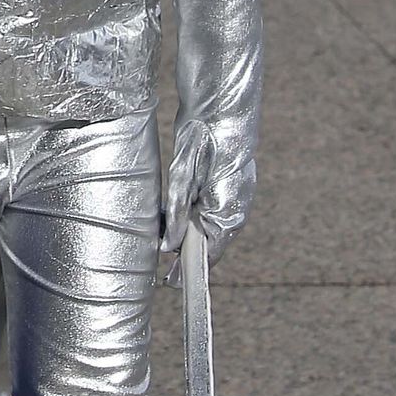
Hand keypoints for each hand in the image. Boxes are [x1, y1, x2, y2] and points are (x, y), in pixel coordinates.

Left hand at [162, 116, 255, 272]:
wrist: (221, 110)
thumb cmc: (204, 143)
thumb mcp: (182, 180)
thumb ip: (176, 215)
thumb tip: (168, 247)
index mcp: (228, 214)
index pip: (209, 254)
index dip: (189, 270)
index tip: (172, 285)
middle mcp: (232, 209)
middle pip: (207, 242)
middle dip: (186, 255)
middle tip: (164, 274)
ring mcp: (230, 197)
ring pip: (207, 226)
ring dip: (187, 236)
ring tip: (162, 247)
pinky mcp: (223, 186)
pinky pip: (208, 210)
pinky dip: (192, 218)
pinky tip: (171, 218)